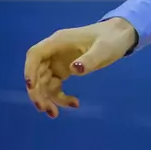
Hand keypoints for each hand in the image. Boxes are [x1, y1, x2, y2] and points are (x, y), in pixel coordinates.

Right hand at [23, 18, 137, 118]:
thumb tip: (73, 69)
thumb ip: (89, 59)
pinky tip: (73, 103)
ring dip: (48, 98)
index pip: (35, 54)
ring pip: (44, 82)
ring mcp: (58, 61)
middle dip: (38, 92)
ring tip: (55, 114)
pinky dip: (59, 96)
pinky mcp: (64, 69)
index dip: (29, 70)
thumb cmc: (112, 38)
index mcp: (59, 41)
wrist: (121, 35)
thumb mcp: (104, 49)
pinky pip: (55, 85)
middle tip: (45, 109)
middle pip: (36, 72)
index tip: (31, 87)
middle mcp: (54, 51)